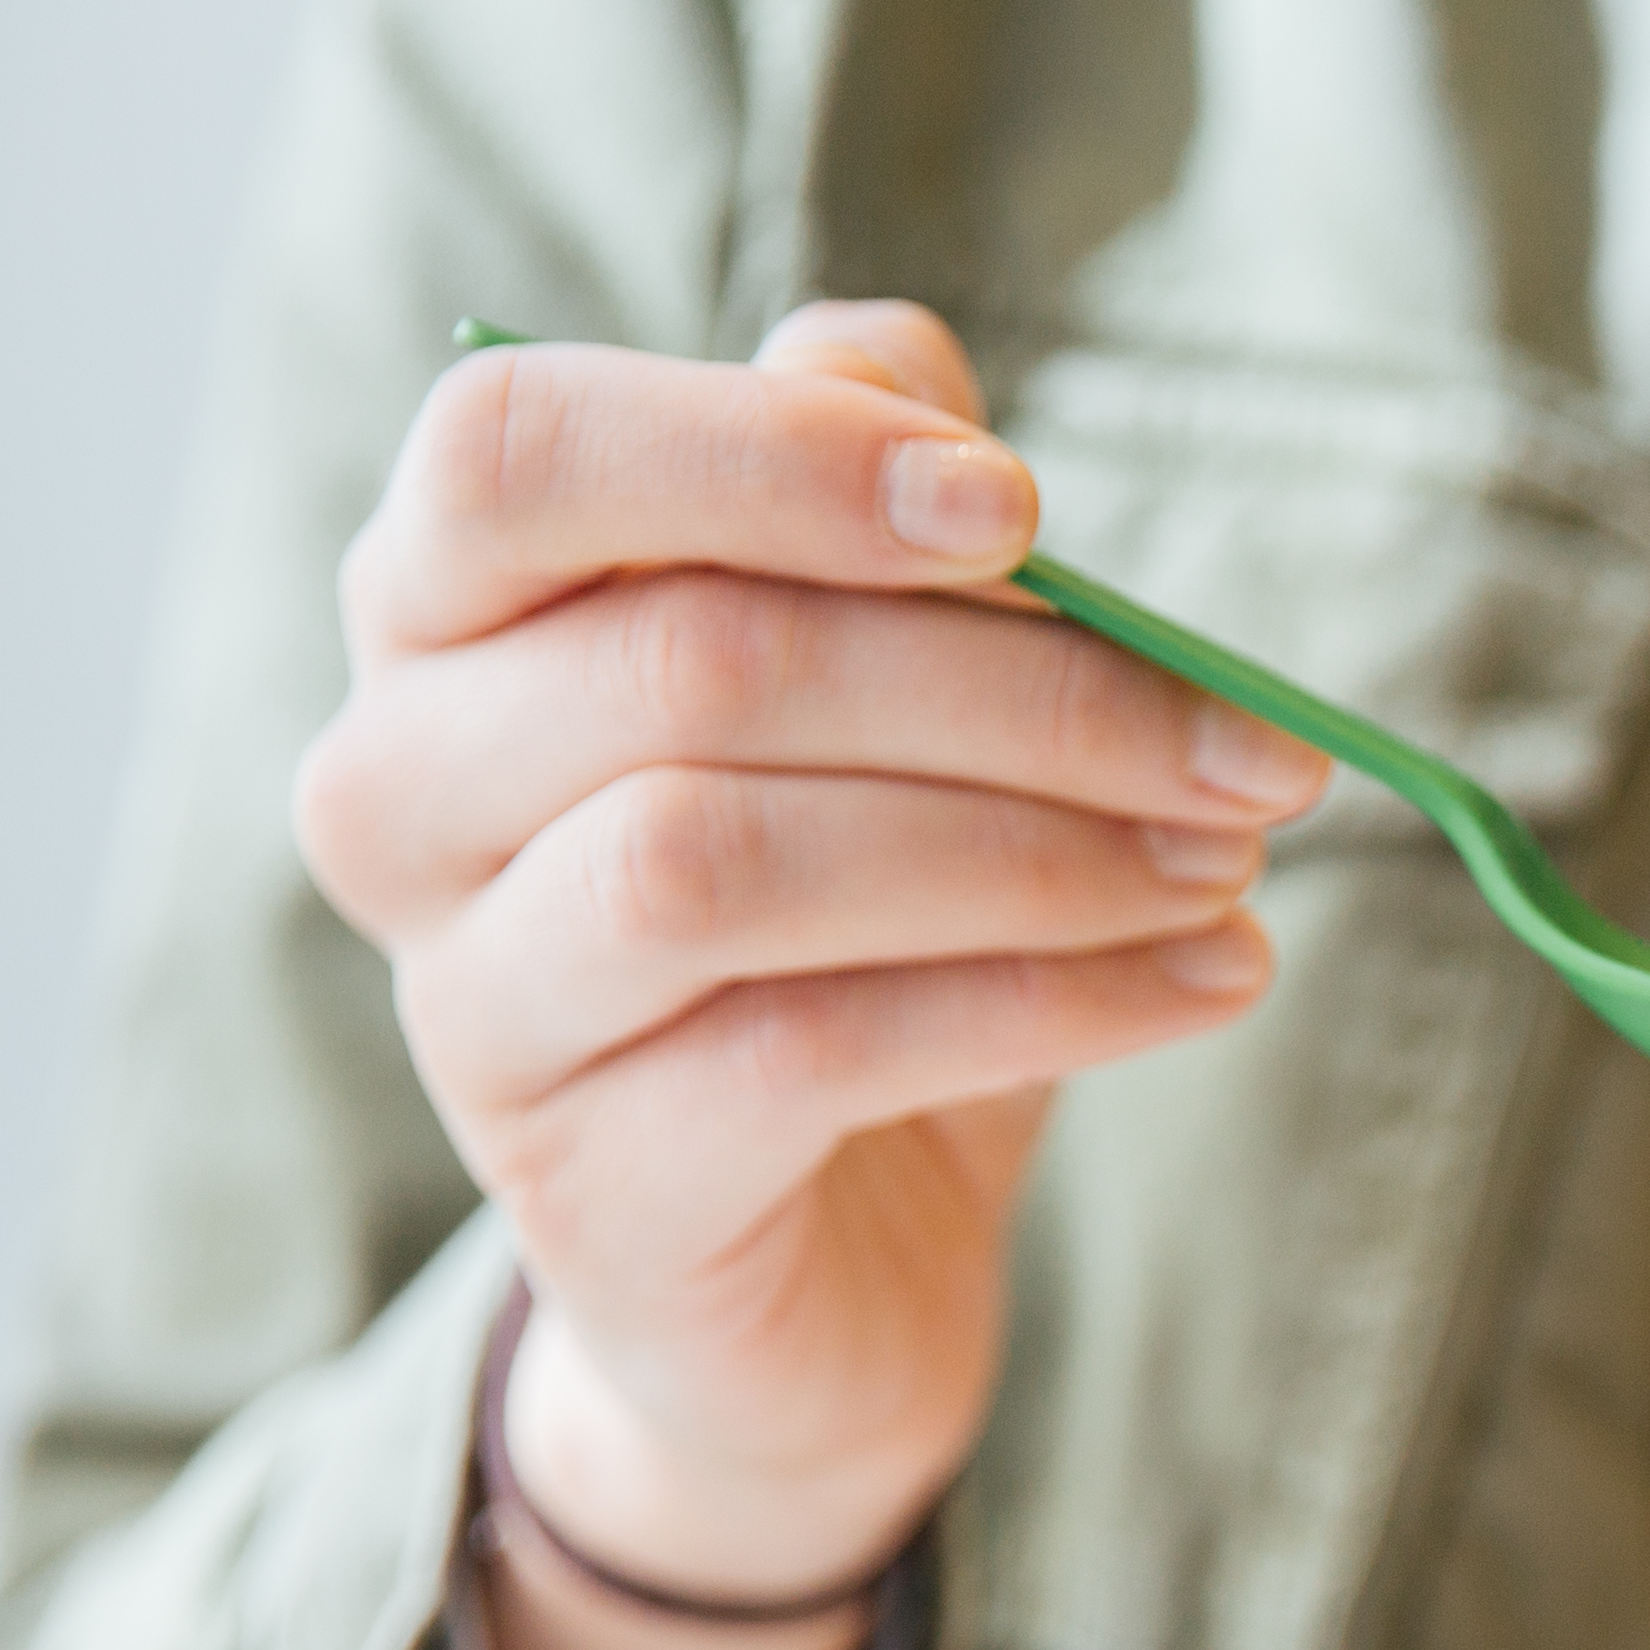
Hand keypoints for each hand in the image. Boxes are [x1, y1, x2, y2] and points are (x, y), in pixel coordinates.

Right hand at [294, 302, 1324, 1602]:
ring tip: (1231, 867)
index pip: (517, 451)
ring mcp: (468, 1003)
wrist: (827, 1263)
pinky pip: (812, 1052)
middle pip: (686, 662)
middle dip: (1018, 688)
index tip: (1023, 511)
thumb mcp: (892, 689)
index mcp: (443, 616)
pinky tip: (1213, 980)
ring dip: (1034, 849)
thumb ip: (877, 501)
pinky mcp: (584, 1186)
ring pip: (724, 861)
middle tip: (1251, 746)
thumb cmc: (855, 919)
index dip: (771, 454)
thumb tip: (902, 385)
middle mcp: (398, 793)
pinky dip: (1050, 1003)